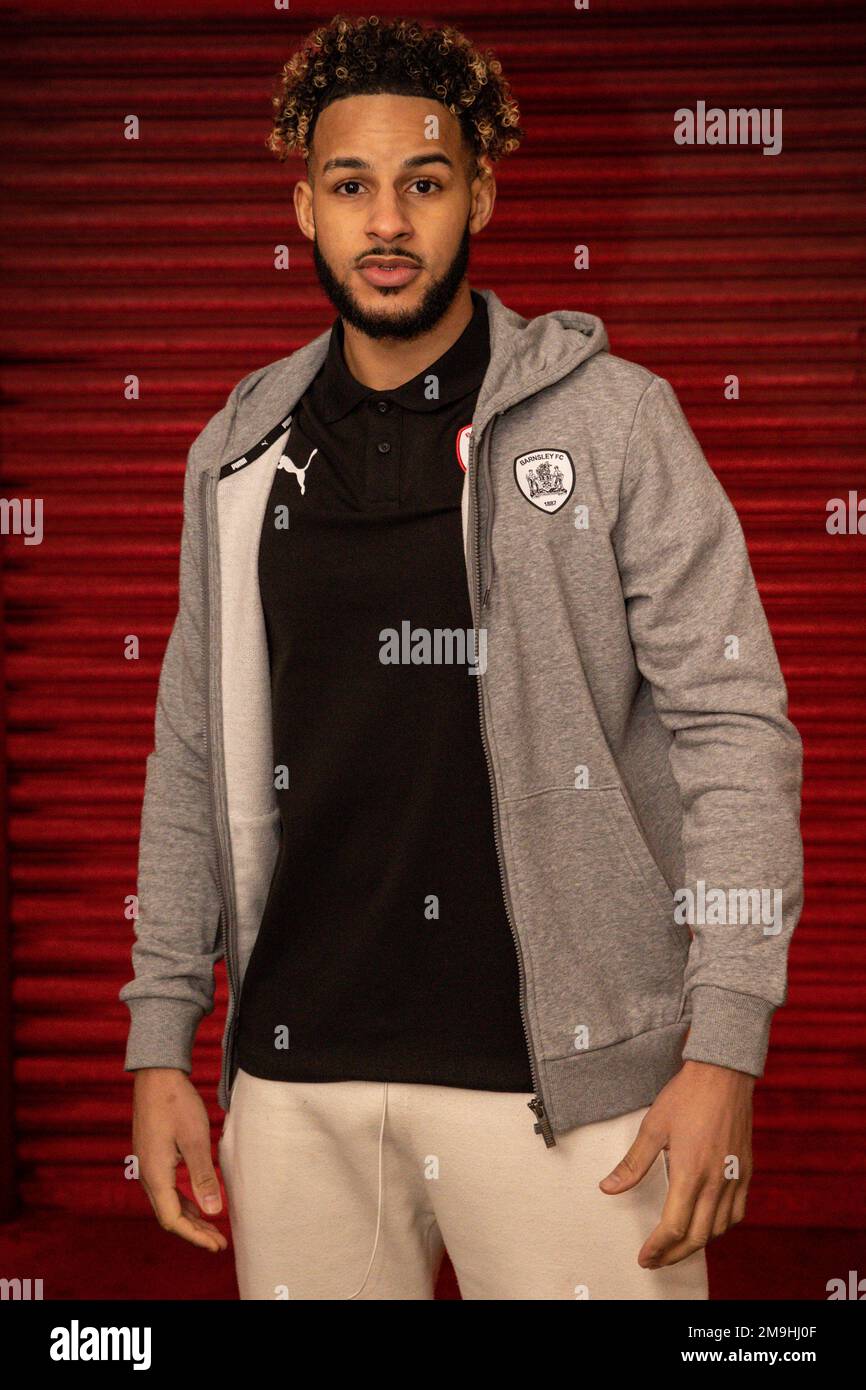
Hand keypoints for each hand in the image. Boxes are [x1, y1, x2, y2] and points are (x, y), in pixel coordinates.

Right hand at [132, 1068, 227, 1252]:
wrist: (156, 1075)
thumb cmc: (176, 1103)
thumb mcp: (195, 1140)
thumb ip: (203, 1177)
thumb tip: (213, 1212)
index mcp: (155, 1174)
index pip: (173, 1220)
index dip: (195, 1236)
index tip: (217, 1244)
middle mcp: (147, 1174)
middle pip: (169, 1215)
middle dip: (195, 1231)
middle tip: (219, 1242)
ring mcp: (147, 1165)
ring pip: (167, 1202)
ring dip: (190, 1217)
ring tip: (212, 1227)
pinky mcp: (151, 1156)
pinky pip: (166, 1188)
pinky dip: (183, 1200)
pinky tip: (198, 1200)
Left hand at [598, 1059, 753, 1267]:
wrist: (723, 1074)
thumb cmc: (686, 1096)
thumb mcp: (652, 1127)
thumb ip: (632, 1164)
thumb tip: (608, 1188)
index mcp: (691, 1172)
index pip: (674, 1227)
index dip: (657, 1248)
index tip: (644, 1257)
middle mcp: (717, 1181)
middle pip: (698, 1237)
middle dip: (674, 1255)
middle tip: (655, 1259)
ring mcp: (735, 1178)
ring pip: (720, 1229)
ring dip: (697, 1245)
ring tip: (676, 1246)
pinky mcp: (746, 1171)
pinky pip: (737, 1213)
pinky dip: (721, 1228)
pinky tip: (708, 1225)